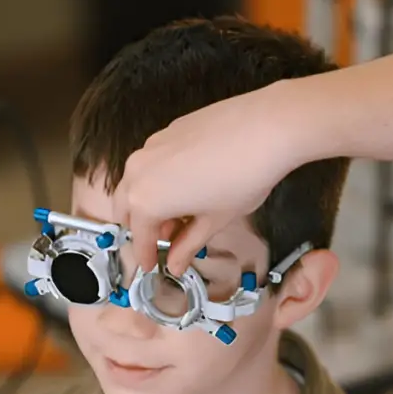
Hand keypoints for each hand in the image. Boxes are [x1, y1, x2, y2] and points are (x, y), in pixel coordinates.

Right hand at [114, 81, 310, 273]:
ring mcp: (150, 146)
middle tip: (163, 241)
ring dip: (148, 202)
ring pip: (136, 181)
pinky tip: (187, 185)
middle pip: (126, 207)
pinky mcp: (166, 130)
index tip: (152, 266)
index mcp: (145, 201)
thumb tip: (175, 264)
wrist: (266, 127)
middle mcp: (138, 171)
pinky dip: (158, 179)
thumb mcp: (215, 221)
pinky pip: (151, 162)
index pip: (139, 237)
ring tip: (179, 214)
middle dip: (140, 227)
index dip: (145, 255)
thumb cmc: (242, 180)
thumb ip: (188, 244)